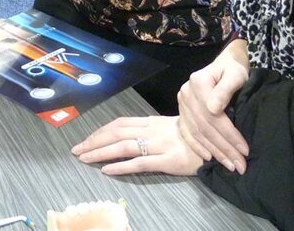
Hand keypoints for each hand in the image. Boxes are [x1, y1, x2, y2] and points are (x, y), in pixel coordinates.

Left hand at [71, 116, 203, 175]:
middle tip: (77, 151)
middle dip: (94, 141)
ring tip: (85, 159)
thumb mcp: (165, 127)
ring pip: (123, 146)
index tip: (85, 140)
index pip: (118, 124)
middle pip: (115, 133)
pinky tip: (107, 170)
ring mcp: (158, 144)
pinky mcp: (167, 160)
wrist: (216, 141)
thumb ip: (146, 129)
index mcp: (149, 122)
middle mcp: (151, 130)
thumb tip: (123, 134)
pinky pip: (140, 163)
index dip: (99, 131)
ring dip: (101, 152)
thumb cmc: (190, 136)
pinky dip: (121, 166)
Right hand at [177, 40, 249, 173]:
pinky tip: (208, 157)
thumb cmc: (234, 69)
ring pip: (197, 132)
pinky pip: (186, 131)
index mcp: (199, 83)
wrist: (225, 62)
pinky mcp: (181, 110)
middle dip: (224, 149)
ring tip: (229, 165)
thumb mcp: (236, 74)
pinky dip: (196, 146)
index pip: (215, 116)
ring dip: (213, 151)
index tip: (245, 150)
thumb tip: (214, 108)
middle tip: (240, 166)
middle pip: (205, 127)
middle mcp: (186, 93)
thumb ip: (226, 88)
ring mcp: (182, 102)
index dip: (230, 136)